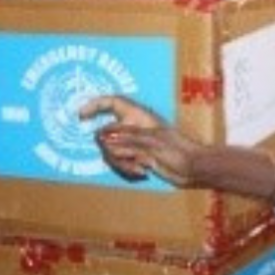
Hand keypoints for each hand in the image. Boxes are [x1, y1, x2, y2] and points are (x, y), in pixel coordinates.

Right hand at [80, 95, 199, 187]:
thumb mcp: (150, 141)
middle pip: (105, 134)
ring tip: (140, 166)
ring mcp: (134, 143)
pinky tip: (143, 172)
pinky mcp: (137, 158)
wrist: (193, 168)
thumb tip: (102, 138)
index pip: (112, 103)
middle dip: (112, 149)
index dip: (94, 105)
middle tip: (129, 155)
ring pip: (111, 152)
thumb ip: (125, 138)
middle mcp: (133, 127)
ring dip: (122, 162)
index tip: (80, 116)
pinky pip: (120, 163)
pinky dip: (128, 169)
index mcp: (137, 115)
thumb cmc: (177, 149)